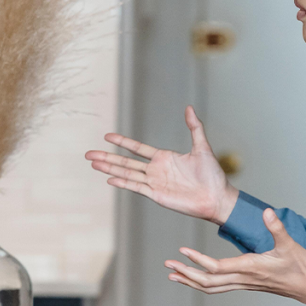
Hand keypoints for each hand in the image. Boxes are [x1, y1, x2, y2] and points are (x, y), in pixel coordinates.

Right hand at [85, 106, 239, 224]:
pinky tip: (109, 178)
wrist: (216, 197)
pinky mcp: (156, 195)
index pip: (137, 148)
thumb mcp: (202, 147)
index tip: (107, 136)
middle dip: (107, 157)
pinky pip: (136, 187)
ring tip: (93, 164)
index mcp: (164, 158)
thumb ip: (194, 127)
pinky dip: (122, 183)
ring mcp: (154, 183)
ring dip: (109, 168)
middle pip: (125, 162)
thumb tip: (189, 107)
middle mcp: (156, 170)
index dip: (122, 142)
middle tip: (88, 153)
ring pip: (126, 173)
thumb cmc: (212, 174)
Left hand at [165, 208, 305, 305]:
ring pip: (210, 288)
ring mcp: (242, 284)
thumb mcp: (290, 244)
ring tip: (172, 275)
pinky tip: (192, 279)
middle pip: (207, 281)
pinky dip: (202, 284)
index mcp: (250, 267)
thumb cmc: (299, 265)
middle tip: (167, 265)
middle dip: (186, 273)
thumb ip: (277, 228)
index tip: (183, 251)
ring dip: (190, 281)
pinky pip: (217, 288)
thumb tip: (267, 212)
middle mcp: (242, 279)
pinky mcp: (243, 284)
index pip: (218, 267)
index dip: (199, 260)